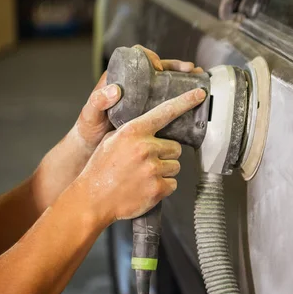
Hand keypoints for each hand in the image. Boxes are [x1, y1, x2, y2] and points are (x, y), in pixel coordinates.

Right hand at [30, 46, 202, 213]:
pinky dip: (163, 187)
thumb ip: (134, 131)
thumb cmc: (101, 169)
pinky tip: (146, 188)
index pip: (165, 112)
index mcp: (133, 132)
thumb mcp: (112, 140)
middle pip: (175, 147)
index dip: (185, 101)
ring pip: (175, 166)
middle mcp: (146, 148)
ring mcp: (153, 169)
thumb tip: (154, 124)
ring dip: (164, 171)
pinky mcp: (158, 188)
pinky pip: (173, 184)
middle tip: (147, 163)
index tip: (200, 93)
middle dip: (165, 154)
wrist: (92, 200)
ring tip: (144, 176)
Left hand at [72, 45, 202, 151]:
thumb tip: (115, 90)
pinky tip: (192, 100)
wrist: (95, 149)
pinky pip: (169, 102)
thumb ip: (98, 101)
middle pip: (159, 68)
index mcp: (120, 79)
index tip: (158, 67)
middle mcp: (135, 86)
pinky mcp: (152, 113)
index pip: (138, 58)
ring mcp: (145, 99)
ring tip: (197, 78)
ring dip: (184, 79)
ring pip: (167, 83)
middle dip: (176, 66)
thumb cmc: (90, 129)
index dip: (151, 57)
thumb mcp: (90, 114)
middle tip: (188, 69)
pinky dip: (181, 99)